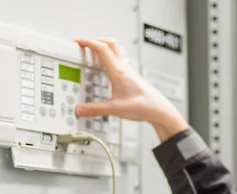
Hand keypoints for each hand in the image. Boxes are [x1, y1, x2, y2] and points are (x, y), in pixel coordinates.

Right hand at [74, 38, 188, 139]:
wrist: (159, 110)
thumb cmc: (143, 106)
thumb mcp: (115, 109)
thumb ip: (95, 109)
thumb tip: (80, 110)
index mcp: (118, 71)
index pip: (101, 48)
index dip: (88, 42)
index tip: (78, 42)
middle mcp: (124, 68)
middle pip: (110, 43)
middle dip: (96, 40)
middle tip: (85, 44)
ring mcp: (129, 71)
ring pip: (116, 50)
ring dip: (104, 47)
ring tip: (94, 52)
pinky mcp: (132, 76)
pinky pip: (120, 60)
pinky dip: (110, 57)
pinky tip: (107, 68)